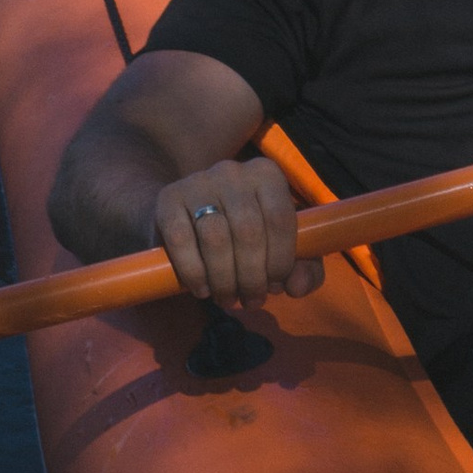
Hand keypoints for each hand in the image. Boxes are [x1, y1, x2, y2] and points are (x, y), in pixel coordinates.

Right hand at [152, 157, 324, 304]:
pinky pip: (182, 241)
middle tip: (250, 301)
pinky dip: (194, 273)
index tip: (275, 287)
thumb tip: (298, 286)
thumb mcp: (278, 245)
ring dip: (225, 280)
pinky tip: (202, 288)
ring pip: (216, 239)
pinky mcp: (168, 198)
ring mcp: (198, 182)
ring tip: (228, 299)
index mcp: (266, 174)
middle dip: (252, 278)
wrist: (186, 212)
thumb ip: (304, 266)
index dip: (281, 261)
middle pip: (248, 232)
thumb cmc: (241, 233)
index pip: (280, 219)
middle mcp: (233, 171)